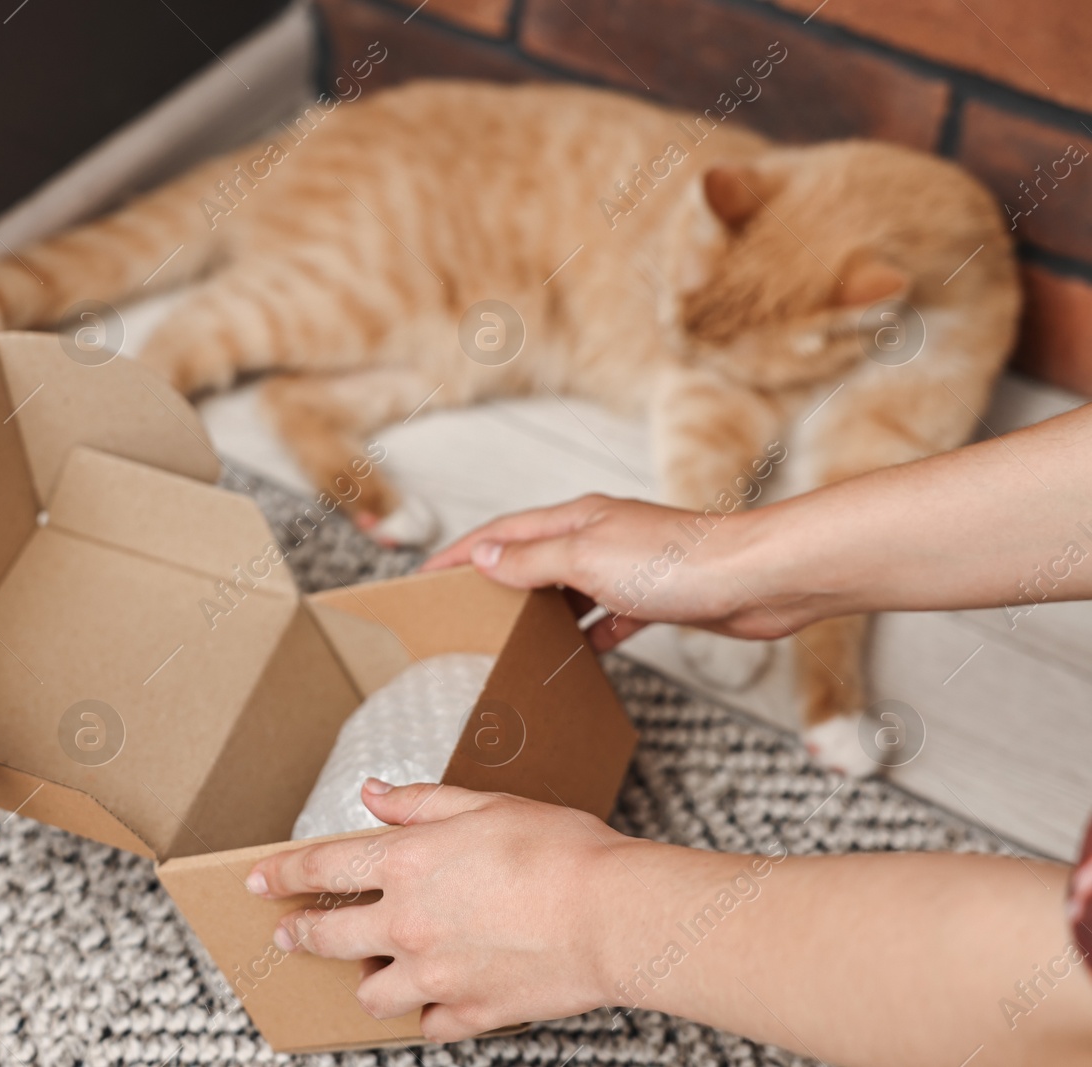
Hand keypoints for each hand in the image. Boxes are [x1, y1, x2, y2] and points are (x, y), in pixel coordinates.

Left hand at [245, 780, 645, 1040]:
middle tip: (290, 935)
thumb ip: (420, 804)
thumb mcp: (484, 805)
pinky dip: (428, 1015)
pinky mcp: (470, 1013)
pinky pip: (429, 1026)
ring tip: (374, 970)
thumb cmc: (559, 849)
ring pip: (372, 993)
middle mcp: (407, 923)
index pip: (320, 867)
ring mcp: (435, 975)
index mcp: (406, 863)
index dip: (282, 874)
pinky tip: (435, 1002)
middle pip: (328, 937)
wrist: (612, 916)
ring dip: (368, 980)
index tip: (258, 881)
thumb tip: (373, 794)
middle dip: (301, 934)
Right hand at [421, 494, 807, 649]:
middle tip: (462, 609)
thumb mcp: (586, 558)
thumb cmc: (678, 561)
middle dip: (496, 579)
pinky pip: (610, 617)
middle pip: (534, 556)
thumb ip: (532, 560)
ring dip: (540, 610)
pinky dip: (590, 635)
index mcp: (576, 519)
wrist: (756, 580)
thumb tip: (485, 559)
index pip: (501, 532)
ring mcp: (628, 566)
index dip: (461, 552)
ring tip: (511, 637)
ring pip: (569, 589)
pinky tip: (583, 656)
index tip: (427, 574)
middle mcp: (600, 536)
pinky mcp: (657, 597)